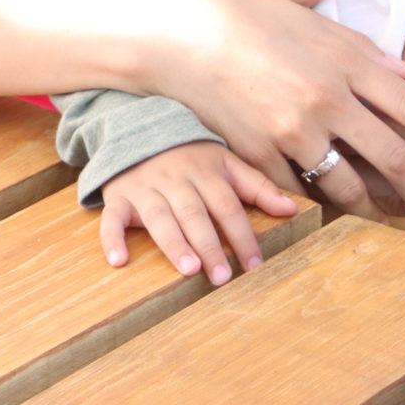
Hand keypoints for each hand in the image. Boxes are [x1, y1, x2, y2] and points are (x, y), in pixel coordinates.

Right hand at [97, 142, 299, 282]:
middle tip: (223, 277)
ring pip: (160, 218)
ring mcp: (145, 189)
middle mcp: (176, 181)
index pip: (228, 206)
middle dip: (210, 245)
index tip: (255, 263)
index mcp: (206, 172)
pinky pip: (112, 218)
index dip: (243, 235)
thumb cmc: (191, 155)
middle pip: (195, 215)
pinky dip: (113, 239)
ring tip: (189, 269)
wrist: (140, 127)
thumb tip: (292, 209)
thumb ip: (257, 186)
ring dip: (174, 244)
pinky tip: (119, 261)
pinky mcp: (118, 198)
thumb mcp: (226, 162)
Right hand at [148, 0, 404, 233]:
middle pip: (390, 154)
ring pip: (348, 185)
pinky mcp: (260, 154)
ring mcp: (291, 130)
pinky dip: (323, 206)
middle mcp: (325, 99)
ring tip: (402, 224)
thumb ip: (362, 40)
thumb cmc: (249, 17)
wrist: (186, 38)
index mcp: (344, 61)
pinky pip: (300, 191)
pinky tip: (341, 217)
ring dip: (381, 210)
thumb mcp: (311, 11)